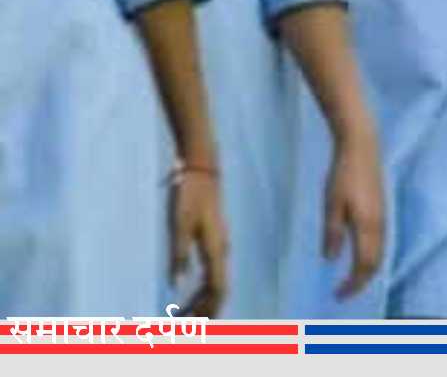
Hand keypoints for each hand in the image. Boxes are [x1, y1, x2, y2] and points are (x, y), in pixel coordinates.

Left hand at [170, 170, 228, 317]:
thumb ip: (178, 254)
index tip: (195, 323)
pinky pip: (212, 271)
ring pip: (216, 280)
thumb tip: (176, 283)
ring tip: (185, 314)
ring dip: (203, 299)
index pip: (218, 287)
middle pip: (219, 287)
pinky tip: (190, 293)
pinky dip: (203, 287)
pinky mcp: (214, 240)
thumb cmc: (189, 194)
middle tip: (185, 326)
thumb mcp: (178, 224)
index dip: (209, 307)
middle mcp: (222, 249)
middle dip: (205, 309)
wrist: (202, 168)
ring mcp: (220, 245)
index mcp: (215, 247)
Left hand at [324, 129, 384, 298]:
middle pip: (375, 263)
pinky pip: (380, 243)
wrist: (362, 147)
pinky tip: (359, 255)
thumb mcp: (331, 203)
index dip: (353, 284)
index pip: (364, 265)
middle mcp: (380, 225)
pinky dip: (371, 257)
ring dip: (367, 270)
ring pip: (380, 253)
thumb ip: (332, 232)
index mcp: (367, 226)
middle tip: (343, 291)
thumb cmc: (343, 174)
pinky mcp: (383, 210)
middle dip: (361, 281)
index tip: (339, 295)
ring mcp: (384, 217)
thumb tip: (330, 259)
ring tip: (350, 278)